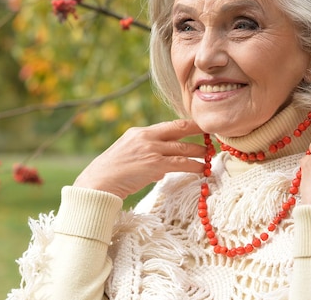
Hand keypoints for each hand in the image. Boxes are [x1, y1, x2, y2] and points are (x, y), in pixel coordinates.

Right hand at [73, 119, 206, 198]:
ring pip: (183, 148)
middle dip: (198, 131)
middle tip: (213, 134)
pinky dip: (194, 166)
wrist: (97, 184)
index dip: (186, 126)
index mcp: (139, 132)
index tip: (199, 127)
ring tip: (210, 154)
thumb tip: (164, 167)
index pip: (168, 125)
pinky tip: (202, 169)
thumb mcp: (128, 156)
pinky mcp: (154, 165)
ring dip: (200, 151)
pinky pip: (181, 163)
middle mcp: (146, 137)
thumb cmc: (111, 175)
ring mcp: (150, 150)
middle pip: (179, 129)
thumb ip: (147, 156)